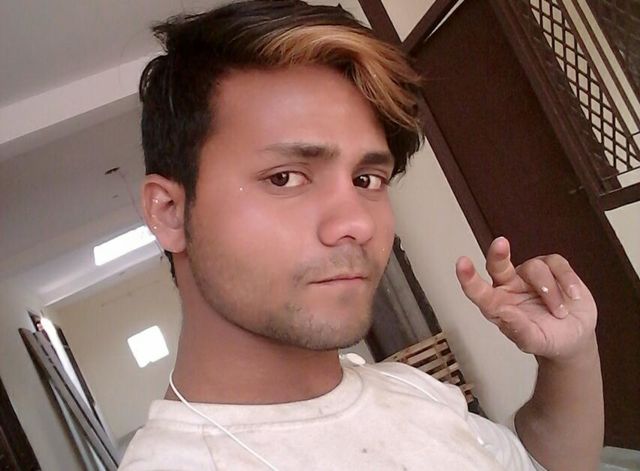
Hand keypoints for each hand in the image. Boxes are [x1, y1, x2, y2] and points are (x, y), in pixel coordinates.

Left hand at [455, 237, 596, 360]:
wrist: (575, 339)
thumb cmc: (547, 339)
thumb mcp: (534, 341)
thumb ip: (518, 329)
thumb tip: (504, 312)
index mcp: (497, 304)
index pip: (477, 290)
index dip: (468, 277)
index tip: (461, 263)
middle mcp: (509, 285)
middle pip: (498, 264)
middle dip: (498, 254)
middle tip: (500, 244)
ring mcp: (530, 275)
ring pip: (535, 268)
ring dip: (551, 292)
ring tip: (560, 313)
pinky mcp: (552, 267)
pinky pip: (556, 264)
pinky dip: (567, 281)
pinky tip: (573, 297)